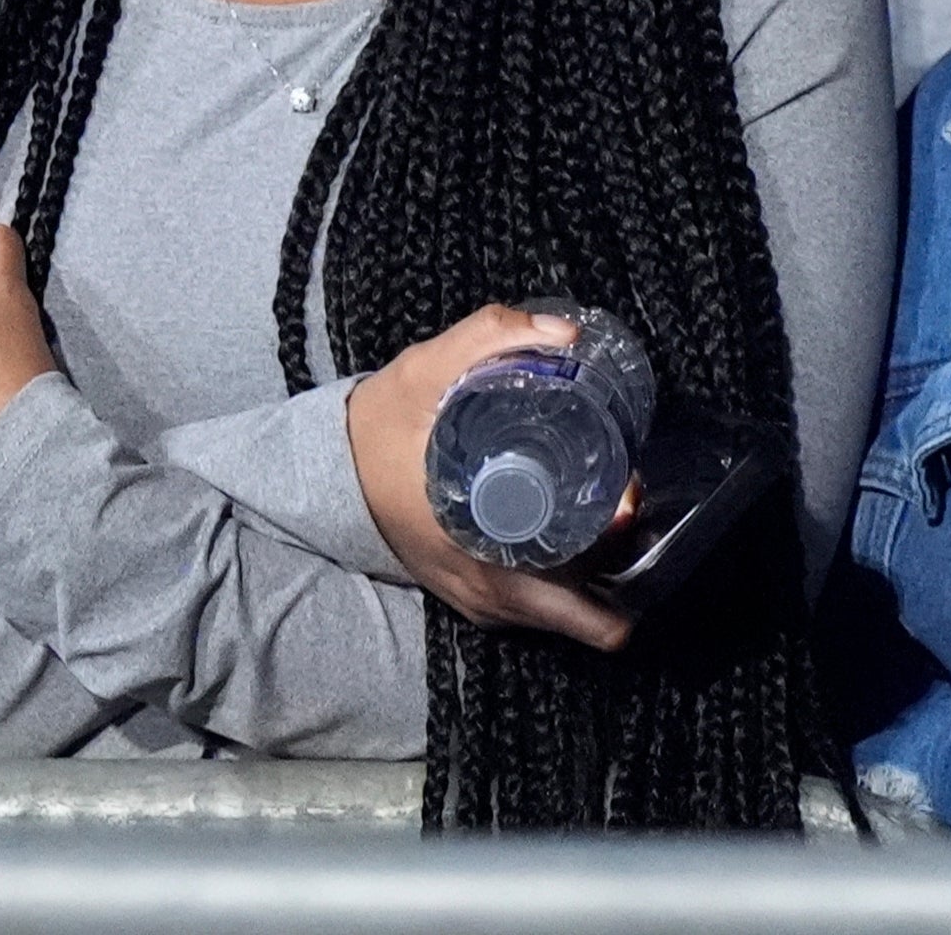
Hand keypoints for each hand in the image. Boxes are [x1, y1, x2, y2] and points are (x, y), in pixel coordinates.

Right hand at [339, 305, 634, 652]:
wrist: (323, 473)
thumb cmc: (375, 430)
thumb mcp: (421, 373)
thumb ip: (488, 338)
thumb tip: (567, 333)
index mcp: (482, 562)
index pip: (579, 605)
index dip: (617, 553)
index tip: (627, 496)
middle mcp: (489, 599)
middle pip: (588, 616)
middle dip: (620, 562)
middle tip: (623, 497)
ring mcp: (482, 605)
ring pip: (567, 611)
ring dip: (598, 568)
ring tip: (607, 503)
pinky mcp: (475, 596)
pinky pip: (539, 601)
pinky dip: (567, 572)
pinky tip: (574, 520)